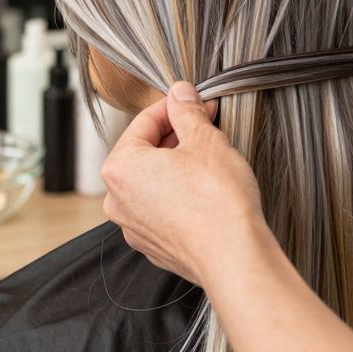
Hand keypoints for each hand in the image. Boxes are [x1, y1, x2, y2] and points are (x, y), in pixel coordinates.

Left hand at [101, 81, 264, 286]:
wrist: (235, 258)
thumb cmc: (217, 200)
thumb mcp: (205, 140)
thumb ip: (187, 112)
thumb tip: (180, 93)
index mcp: (120, 167)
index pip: (144, 122)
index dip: (174, 107)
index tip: (195, 101)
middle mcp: (117, 200)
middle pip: (145, 152)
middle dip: (176, 137)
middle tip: (206, 125)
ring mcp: (134, 227)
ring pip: (153, 183)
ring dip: (177, 166)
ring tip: (209, 159)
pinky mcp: (154, 247)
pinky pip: (162, 210)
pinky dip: (179, 196)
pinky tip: (206, 192)